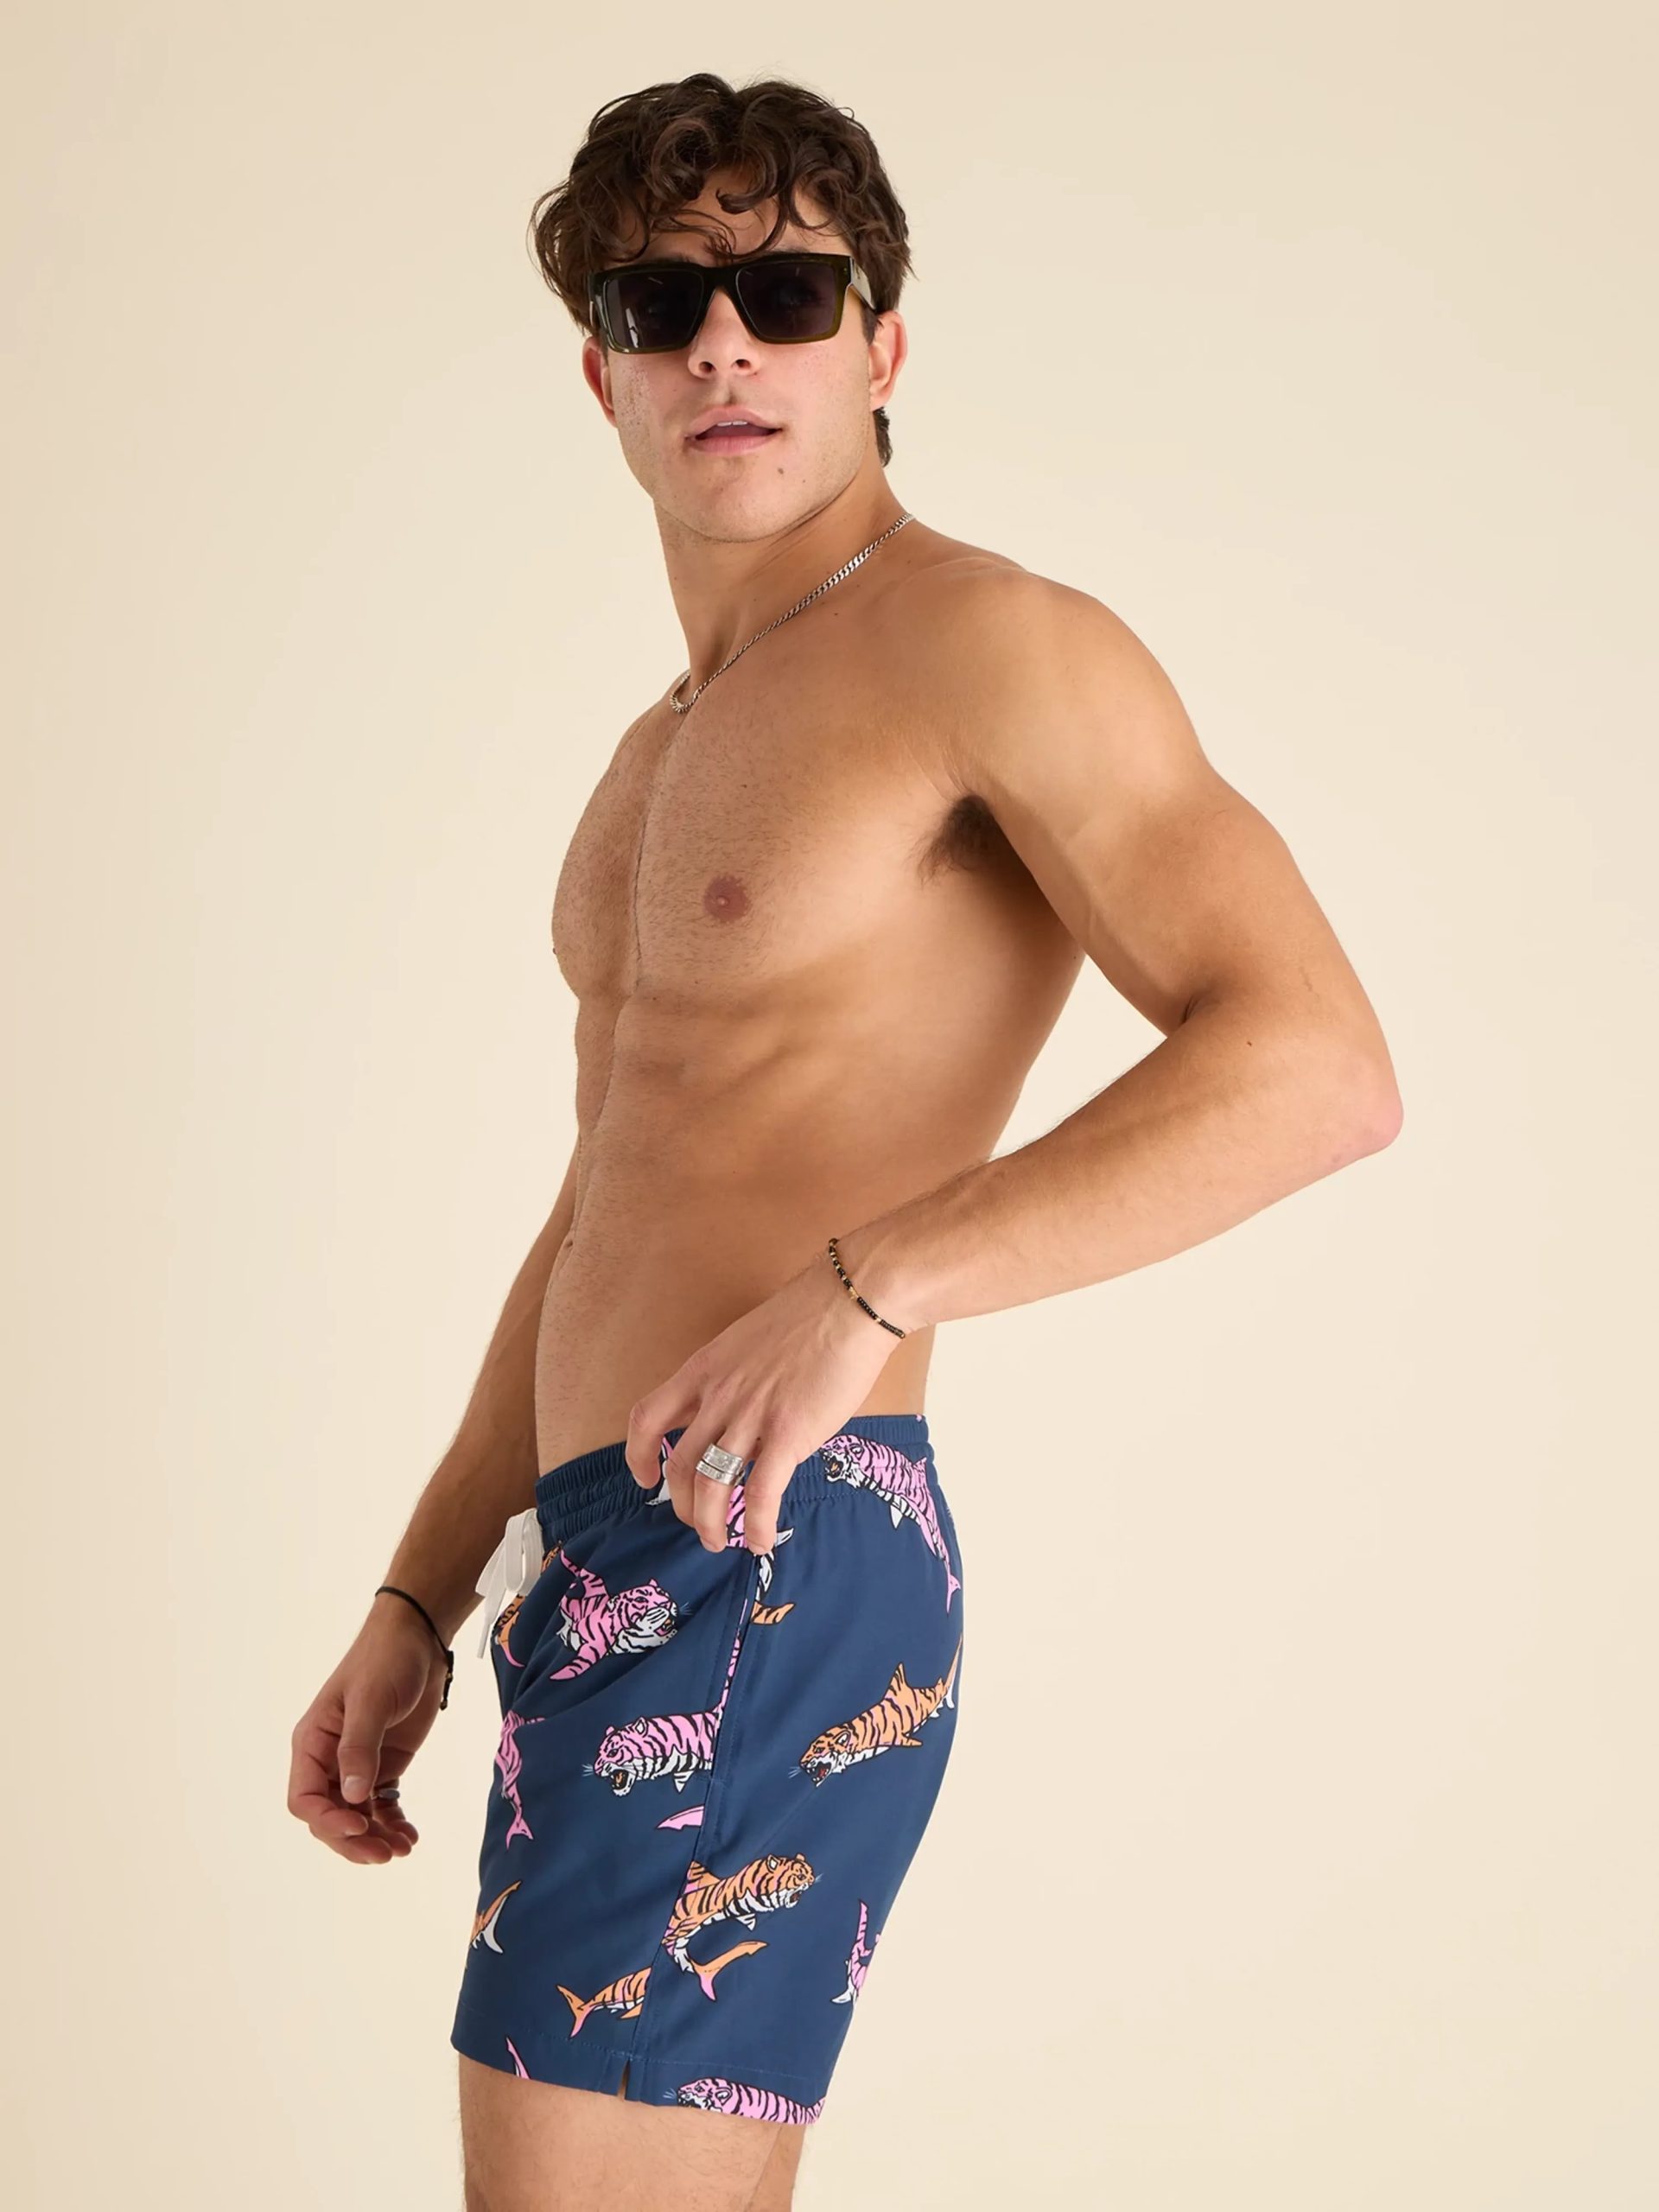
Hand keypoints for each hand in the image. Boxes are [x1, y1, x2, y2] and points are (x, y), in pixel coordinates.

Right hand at [286, 1599, 446, 1863]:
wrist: (418, 1640)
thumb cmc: (386, 1660)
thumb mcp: (369, 1700)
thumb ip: (359, 1749)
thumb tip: (351, 1797)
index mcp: (312, 1744)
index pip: (304, 1799)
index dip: (327, 1821)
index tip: (359, 1825)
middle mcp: (328, 1761)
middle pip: (329, 1816)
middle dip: (353, 1840)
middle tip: (386, 1854)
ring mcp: (356, 1765)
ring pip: (355, 1817)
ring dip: (375, 1838)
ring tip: (402, 1849)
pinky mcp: (384, 1765)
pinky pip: (381, 1806)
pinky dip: (392, 1824)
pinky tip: (409, 1837)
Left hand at [623, 1241, 905, 1553]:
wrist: (846, 1304)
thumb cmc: (806, 1319)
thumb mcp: (747, 1346)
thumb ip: (735, 1385)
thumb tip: (744, 1427)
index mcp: (702, 1371)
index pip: (647, 1418)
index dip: (638, 1455)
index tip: (646, 1478)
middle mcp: (717, 1397)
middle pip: (680, 1466)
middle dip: (682, 1505)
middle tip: (696, 1522)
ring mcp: (749, 1417)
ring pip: (711, 1486)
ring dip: (710, 1523)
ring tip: (719, 1542)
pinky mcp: (788, 1434)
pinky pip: (760, 1493)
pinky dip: (755, 1524)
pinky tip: (760, 1540)